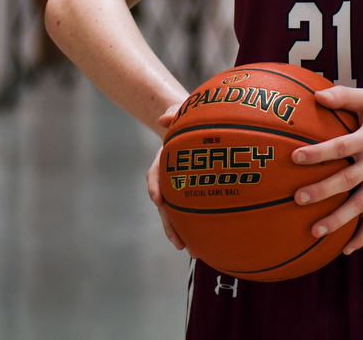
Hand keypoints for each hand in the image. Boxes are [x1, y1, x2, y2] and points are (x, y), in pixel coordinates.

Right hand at [147, 105, 185, 251]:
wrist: (194, 121)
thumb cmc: (186, 116)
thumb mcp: (178, 110)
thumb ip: (173, 113)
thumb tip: (164, 119)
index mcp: (165, 158)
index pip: (156, 173)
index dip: (155, 186)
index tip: (157, 199)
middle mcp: (170, 175)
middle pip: (166, 203)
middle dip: (170, 224)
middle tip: (178, 243)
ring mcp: (181, 184)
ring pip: (178, 212)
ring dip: (183, 232)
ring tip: (193, 251)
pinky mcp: (195, 189)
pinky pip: (194, 209)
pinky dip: (198, 225)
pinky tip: (207, 241)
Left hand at [290, 87, 362, 255]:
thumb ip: (343, 96)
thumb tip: (315, 96)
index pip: (341, 146)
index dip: (319, 153)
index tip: (296, 157)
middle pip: (347, 180)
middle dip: (322, 190)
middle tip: (298, 198)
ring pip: (360, 205)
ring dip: (338, 220)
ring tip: (314, 231)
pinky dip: (362, 235)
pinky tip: (345, 249)